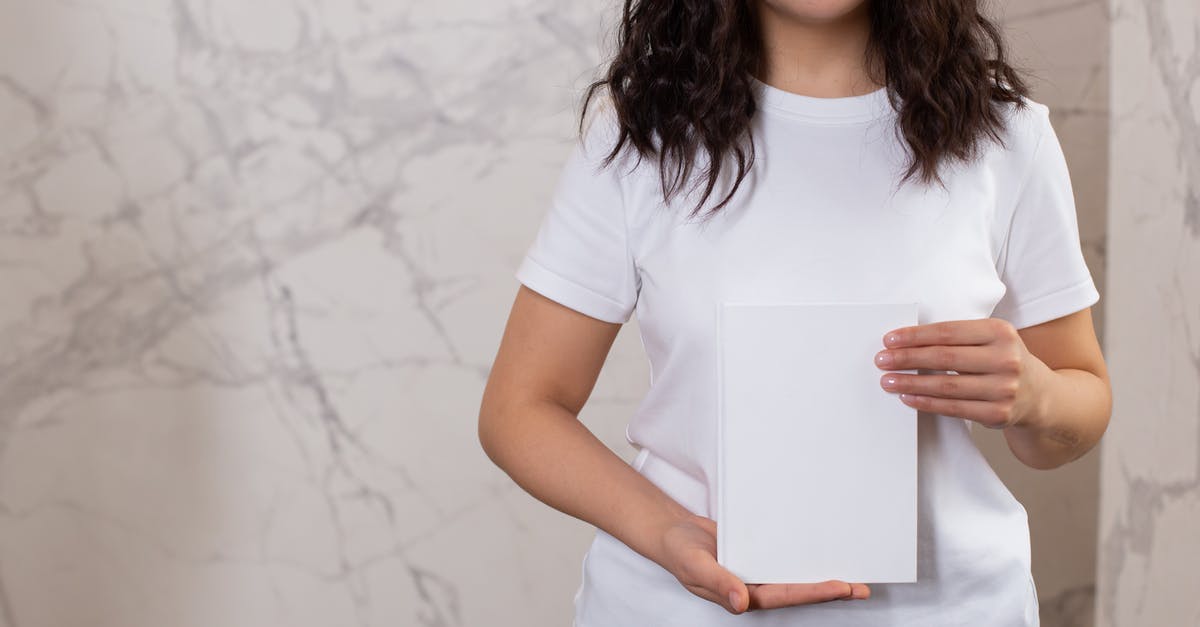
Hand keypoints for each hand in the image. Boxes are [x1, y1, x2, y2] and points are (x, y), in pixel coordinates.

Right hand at [656, 512, 869, 613]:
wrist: (672, 535)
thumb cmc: (680, 553)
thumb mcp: (695, 567)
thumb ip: (719, 584)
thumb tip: (743, 603)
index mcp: (742, 594)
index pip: (785, 595)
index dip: (814, 592)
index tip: (841, 587)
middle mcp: (754, 586)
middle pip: (799, 590)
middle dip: (830, 590)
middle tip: (861, 587)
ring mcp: (757, 572)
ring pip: (796, 576)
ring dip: (821, 575)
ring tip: (853, 575)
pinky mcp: (758, 555)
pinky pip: (784, 558)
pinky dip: (803, 556)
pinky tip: (820, 551)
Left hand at [874, 318, 1051, 428]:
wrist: (1040, 395)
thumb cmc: (1003, 360)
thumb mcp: (991, 339)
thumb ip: (958, 337)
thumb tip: (906, 341)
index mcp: (1001, 332)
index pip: (949, 332)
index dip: (916, 336)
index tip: (890, 339)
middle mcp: (1006, 359)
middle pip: (945, 358)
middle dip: (907, 359)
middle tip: (881, 360)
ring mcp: (1004, 388)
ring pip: (947, 386)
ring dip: (911, 383)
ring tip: (888, 380)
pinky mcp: (998, 414)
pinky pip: (953, 408)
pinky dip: (926, 402)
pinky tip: (907, 396)